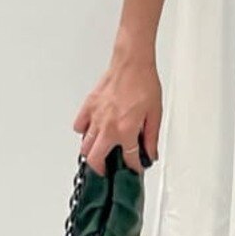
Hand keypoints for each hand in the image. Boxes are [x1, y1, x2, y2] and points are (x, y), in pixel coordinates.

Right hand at [72, 60, 162, 176]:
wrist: (132, 63)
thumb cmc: (144, 83)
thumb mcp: (155, 114)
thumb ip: (151, 137)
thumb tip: (150, 153)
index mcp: (126, 130)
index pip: (129, 158)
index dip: (134, 167)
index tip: (135, 169)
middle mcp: (108, 126)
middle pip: (96, 159)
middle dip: (101, 170)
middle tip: (107, 172)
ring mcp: (95, 117)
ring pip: (85, 146)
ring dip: (92, 153)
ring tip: (100, 153)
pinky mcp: (88, 106)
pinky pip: (79, 126)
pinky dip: (84, 132)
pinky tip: (93, 131)